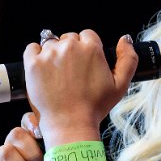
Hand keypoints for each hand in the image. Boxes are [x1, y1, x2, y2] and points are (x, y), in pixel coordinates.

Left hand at [23, 30, 137, 141]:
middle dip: (71, 52)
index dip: (87, 49)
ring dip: (54, 54)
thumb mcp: (121, 86)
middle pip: (69, 38)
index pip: (87, 35)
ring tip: (57, 75)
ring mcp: (49, 54)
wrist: (69, 124)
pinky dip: (35, 55)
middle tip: (71, 73)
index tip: (84, 64)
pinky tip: (43, 69)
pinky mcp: (33, 63)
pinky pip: (32, 48)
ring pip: (51, 43)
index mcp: (91, 48)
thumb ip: (128, 59)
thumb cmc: (94, 108)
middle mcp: (69, 47)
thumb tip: (125, 40)